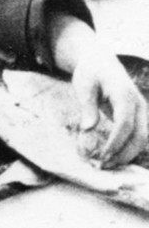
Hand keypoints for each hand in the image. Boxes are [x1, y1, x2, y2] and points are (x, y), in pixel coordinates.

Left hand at [70, 47, 147, 167]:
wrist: (101, 61)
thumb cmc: (90, 72)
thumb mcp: (84, 85)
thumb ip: (87, 106)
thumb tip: (88, 129)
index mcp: (124, 94)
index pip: (125, 123)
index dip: (115, 142)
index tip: (102, 156)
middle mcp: (138, 103)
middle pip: (139, 134)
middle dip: (123, 153)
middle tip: (103, 166)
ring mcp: (142, 110)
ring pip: (143, 138)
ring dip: (128, 154)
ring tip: (107, 164)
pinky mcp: (139, 116)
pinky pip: (139, 135)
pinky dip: (129, 148)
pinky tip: (114, 157)